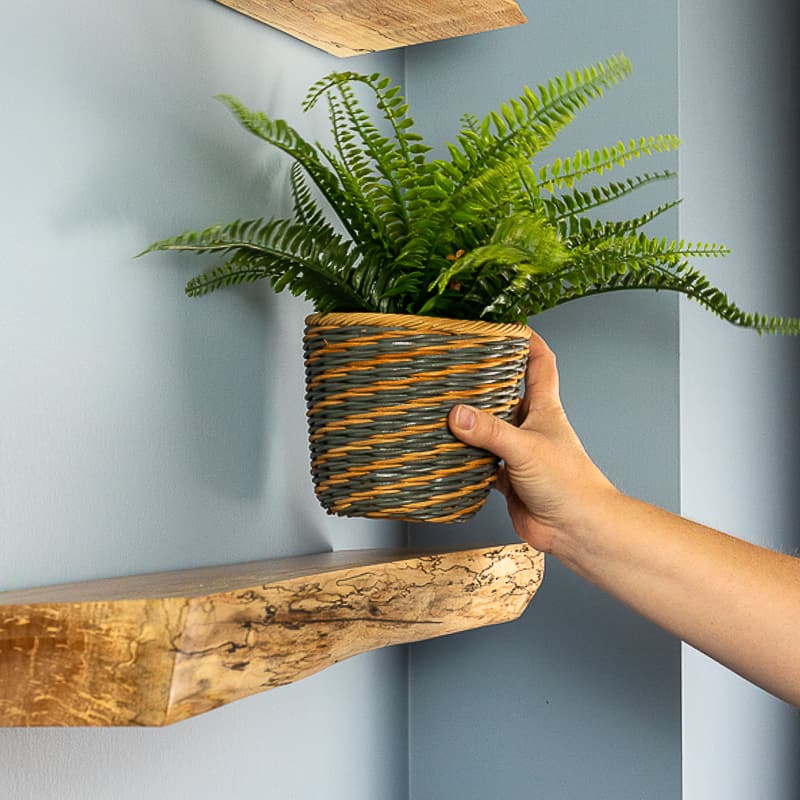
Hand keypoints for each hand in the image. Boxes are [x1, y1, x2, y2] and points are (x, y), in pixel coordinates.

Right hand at [448, 330, 616, 553]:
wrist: (576, 529)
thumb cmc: (570, 484)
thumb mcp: (526, 448)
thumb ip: (490, 431)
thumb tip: (456, 414)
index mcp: (544, 409)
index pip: (540, 364)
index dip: (527, 342)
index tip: (508, 326)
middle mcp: (530, 427)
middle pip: (506, 393)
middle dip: (484, 379)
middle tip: (458, 366)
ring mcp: (518, 453)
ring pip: (489, 429)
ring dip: (470, 422)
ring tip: (441, 408)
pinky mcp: (507, 479)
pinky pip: (480, 463)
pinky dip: (464, 459)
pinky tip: (446, 455)